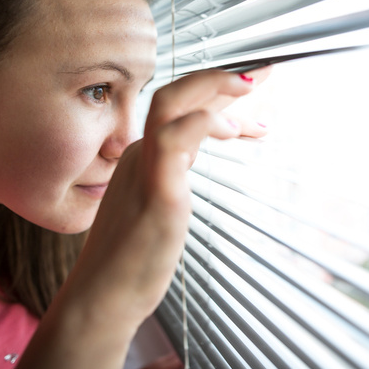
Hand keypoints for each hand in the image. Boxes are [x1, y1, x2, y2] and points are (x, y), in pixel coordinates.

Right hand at [14, 68, 269, 368]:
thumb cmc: (133, 257)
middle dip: (220, 77)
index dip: (219, 94)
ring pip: (171, 105)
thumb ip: (172, 175)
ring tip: (252, 85)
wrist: (103, 296)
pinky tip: (233, 129)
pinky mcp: (156, 192)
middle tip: (265, 72)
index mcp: (144, 156)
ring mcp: (147, 169)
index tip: (253, 91)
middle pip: (176, 95)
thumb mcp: (160, 204)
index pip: (183, 110)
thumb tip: (190, 158)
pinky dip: (203, 122)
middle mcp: (142, 154)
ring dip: (213, 87)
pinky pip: (174, 141)